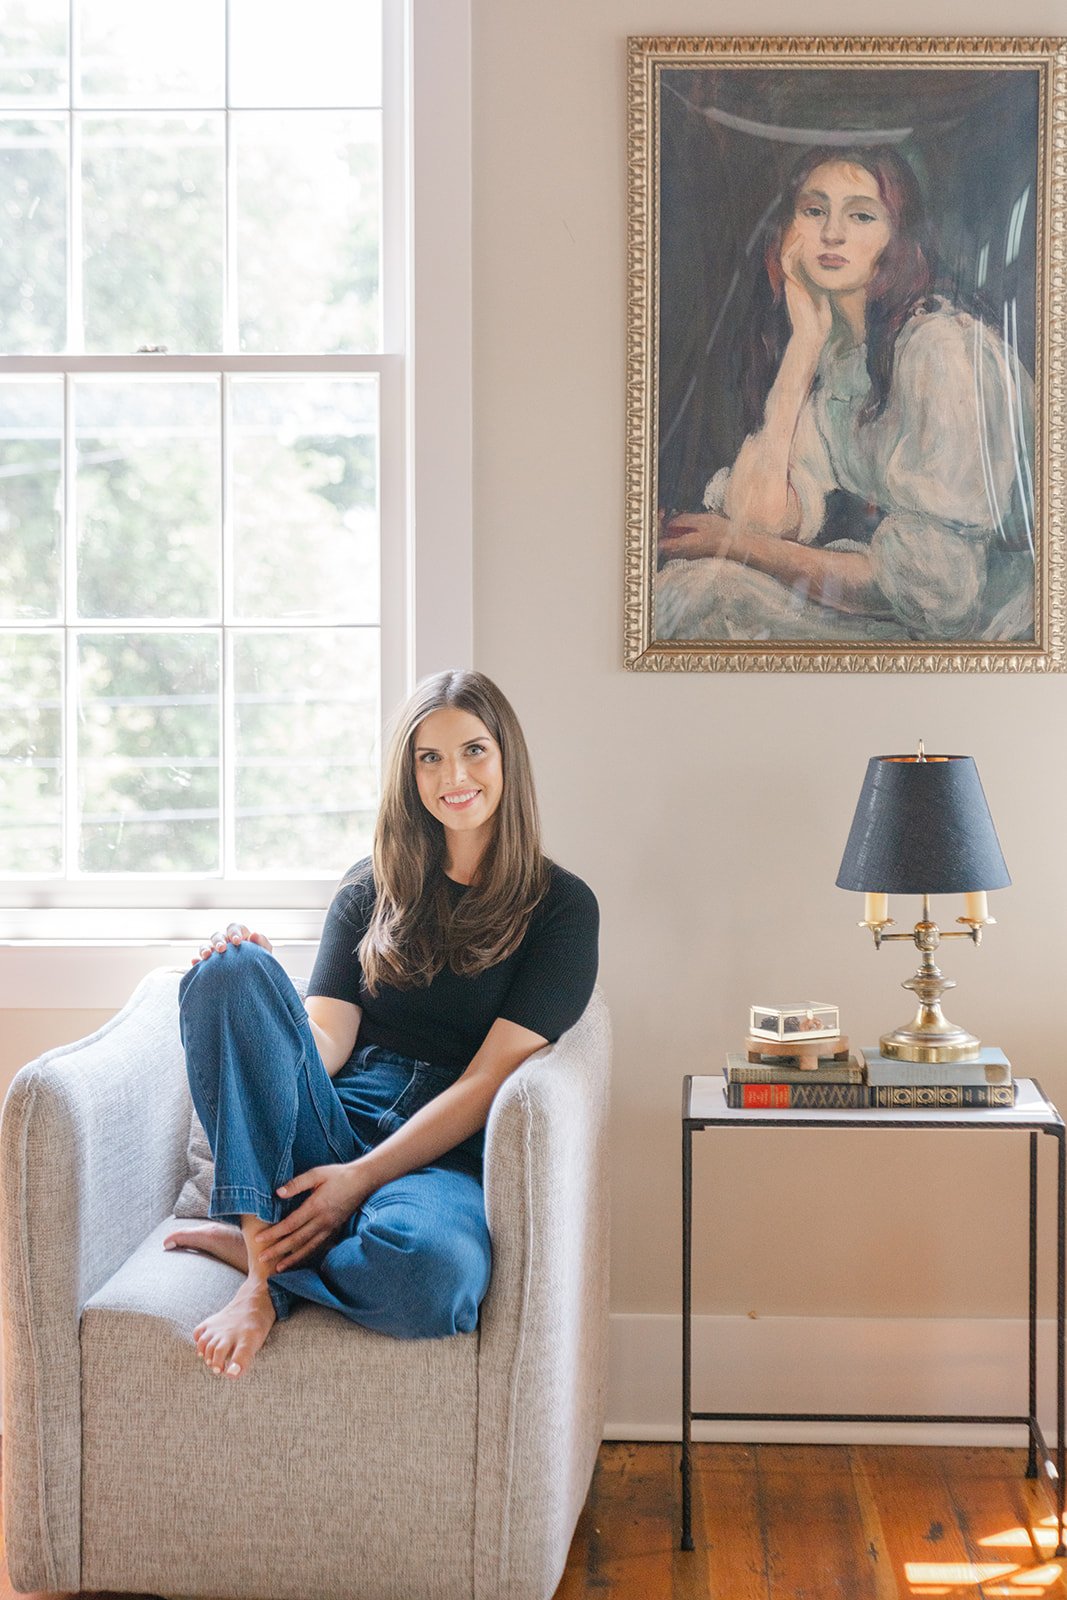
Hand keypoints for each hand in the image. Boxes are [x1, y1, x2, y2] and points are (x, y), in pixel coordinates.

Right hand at [190, 923, 272, 965]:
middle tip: (222, 949)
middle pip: (217, 936)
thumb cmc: (260, 965)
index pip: (233, 928)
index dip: (234, 932)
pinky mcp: (208, 966)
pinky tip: (195, 964)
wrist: (254, 985)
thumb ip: (263, 943)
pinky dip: (196, 962)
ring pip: (206, 947)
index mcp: (239, 936)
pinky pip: (199, 963)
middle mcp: (225, 943)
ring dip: (205, 949)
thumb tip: (254, 934)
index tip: (237, 941)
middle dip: (218, 941)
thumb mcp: (265, 955)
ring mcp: (215, 955)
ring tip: (207, 956)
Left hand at [257, 1162, 369, 1271]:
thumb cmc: (338, 1175)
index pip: (290, 1224)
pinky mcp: (335, 1230)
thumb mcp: (317, 1173)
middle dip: (278, 1250)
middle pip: (296, 1240)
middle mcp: (322, 1221)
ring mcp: (330, 1227)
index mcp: (316, 1206)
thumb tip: (278, 1193)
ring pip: (308, 1247)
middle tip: (262, 1258)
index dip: (273, 1233)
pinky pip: (319, 1246)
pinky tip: (300, 1260)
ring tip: (279, 1268)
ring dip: (292, 1259)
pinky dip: (308, 1255)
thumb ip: (297, 1183)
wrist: (363, 1181)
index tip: (259, 1239)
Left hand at [660, 511, 738, 563]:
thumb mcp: (702, 521)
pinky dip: (677, 534)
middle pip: (662, 542)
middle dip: (661, 527)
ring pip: (669, 544)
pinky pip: (678, 545)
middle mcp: (683, 553)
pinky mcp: (691, 553)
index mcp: (684, 545)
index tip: (661, 514)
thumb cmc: (722, 533)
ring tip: (676, 518)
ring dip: (669, 530)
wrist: (736, 545)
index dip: (657, 526)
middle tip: (665, 513)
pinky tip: (685, 525)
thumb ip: (683, 521)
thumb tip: (670, 521)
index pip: (660, 541)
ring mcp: (687, 554)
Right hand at [780, 226, 831, 354]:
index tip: (809, 229)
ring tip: (799, 225)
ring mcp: (791, 283)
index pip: (798, 258)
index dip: (801, 243)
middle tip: (800, 221)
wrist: (812, 334)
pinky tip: (801, 239)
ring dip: (792, 240)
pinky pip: (789, 263)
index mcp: (800, 284)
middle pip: (790, 253)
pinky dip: (793, 250)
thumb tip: (840, 274)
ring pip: (787, 255)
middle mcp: (793, 282)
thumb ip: (826, 283)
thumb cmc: (821, 321)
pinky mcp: (791, 286)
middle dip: (794, 238)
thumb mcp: (825, 296)